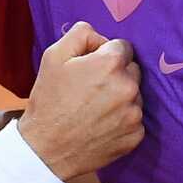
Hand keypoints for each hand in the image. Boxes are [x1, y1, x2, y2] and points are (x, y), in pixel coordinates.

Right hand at [17, 22, 143, 180]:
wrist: (46, 149)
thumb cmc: (49, 100)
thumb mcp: (53, 56)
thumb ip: (81, 34)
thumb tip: (101, 37)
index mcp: (111, 63)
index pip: (122, 47)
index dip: (104, 55)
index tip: (91, 67)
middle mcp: (128, 87)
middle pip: (132, 69)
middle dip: (116, 74)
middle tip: (92, 88)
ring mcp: (134, 113)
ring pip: (135, 95)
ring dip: (121, 97)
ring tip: (95, 108)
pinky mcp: (136, 135)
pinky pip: (135, 118)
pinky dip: (122, 119)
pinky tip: (101, 124)